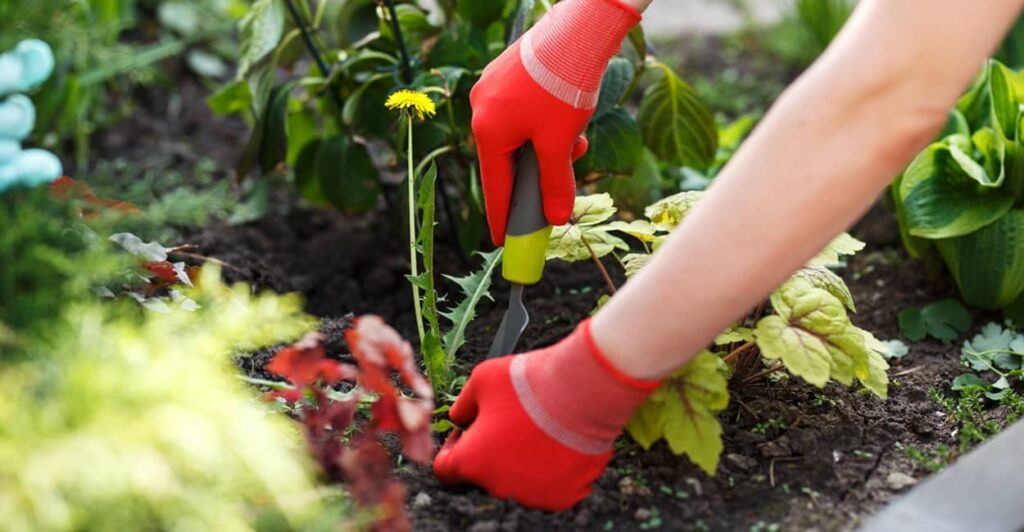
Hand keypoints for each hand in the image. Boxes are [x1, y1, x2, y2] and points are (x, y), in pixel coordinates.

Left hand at [432, 320, 659, 510]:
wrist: (581, 391)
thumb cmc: (529, 384)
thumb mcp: (480, 381)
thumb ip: (461, 405)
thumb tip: (458, 417)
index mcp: (471, 462)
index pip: (446, 469)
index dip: (454, 446)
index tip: (471, 430)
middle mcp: (498, 486)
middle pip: (486, 474)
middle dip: (491, 451)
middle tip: (510, 423)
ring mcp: (533, 495)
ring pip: (519, 481)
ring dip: (521, 461)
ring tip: (536, 430)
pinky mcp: (563, 496)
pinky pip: (550, 486)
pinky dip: (551, 469)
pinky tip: (556, 443)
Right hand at [470, 0, 639, 244]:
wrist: (578, 30)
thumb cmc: (563, 87)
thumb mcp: (561, 144)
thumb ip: (555, 184)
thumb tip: (556, 218)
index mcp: (487, 130)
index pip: (495, 187)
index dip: (502, 216)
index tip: (503, 240)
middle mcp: (482, 109)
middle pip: (508, 160)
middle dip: (538, 173)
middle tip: (559, 186)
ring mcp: (492, 89)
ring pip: (520, 135)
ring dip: (548, 147)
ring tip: (576, 141)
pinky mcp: (507, 74)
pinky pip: (522, 112)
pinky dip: (545, 124)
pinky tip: (570, 118)